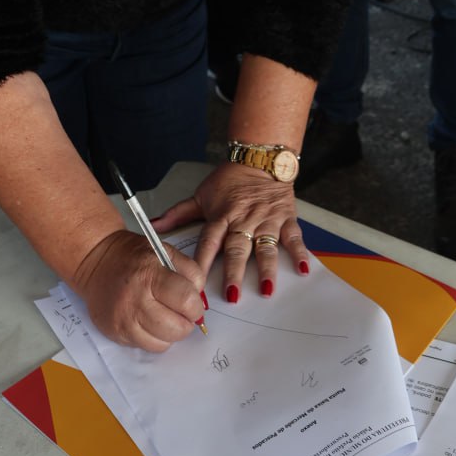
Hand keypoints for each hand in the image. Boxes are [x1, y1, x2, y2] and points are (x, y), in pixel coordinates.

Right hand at [71, 229, 205, 351]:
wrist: (96, 262)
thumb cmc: (134, 256)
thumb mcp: (165, 251)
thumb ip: (189, 272)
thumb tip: (201, 299)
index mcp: (149, 275)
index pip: (186, 300)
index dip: (196, 305)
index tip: (193, 303)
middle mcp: (135, 300)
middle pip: (176, 328)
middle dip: (186, 322)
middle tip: (181, 312)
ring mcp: (123, 320)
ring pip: (163, 343)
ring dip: (171, 333)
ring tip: (166, 316)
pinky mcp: (116, 334)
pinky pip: (147, 347)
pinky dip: (155, 338)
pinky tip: (150, 322)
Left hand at [151, 163, 309, 302]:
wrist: (259, 159)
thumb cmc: (230, 181)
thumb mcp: (202, 195)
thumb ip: (179, 213)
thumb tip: (154, 225)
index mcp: (221, 216)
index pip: (209, 242)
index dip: (202, 262)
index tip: (196, 283)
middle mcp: (243, 220)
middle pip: (237, 248)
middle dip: (234, 272)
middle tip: (232, 296)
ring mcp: (266, 220)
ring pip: (265, 246)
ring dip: (266, 269)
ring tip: (266, 290)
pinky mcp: (285, 218)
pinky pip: (293, 237)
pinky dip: (299, 252)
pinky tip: (301, 269)